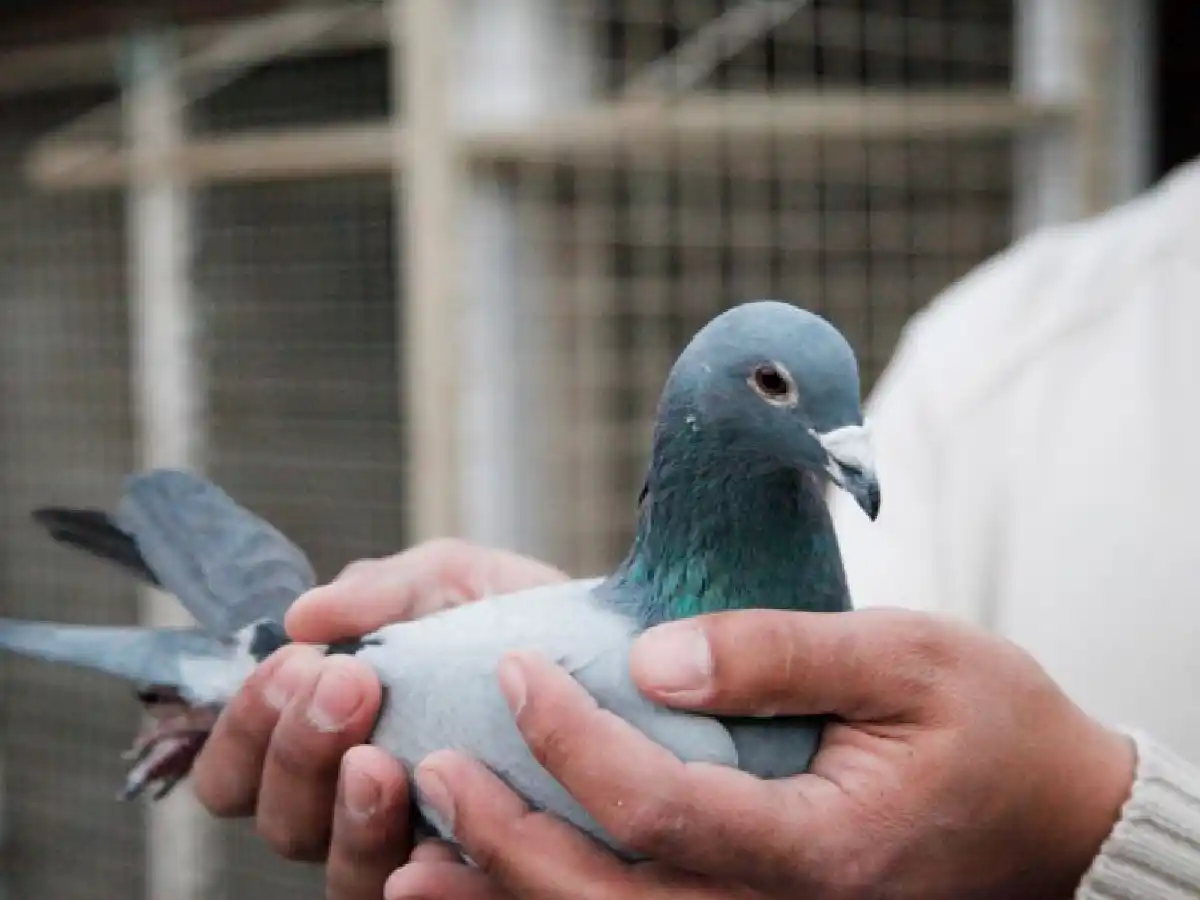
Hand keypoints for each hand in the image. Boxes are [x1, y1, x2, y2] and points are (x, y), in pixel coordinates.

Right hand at [190, 538, 568, 899]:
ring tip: (381, 759)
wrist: (616, 658)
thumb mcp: (452, 581)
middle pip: (279, 820)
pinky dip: (426, 871)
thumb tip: (299, 616)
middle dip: (297, 750)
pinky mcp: (476, 880)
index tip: (300, 661)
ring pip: (341, 872)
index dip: (246, 727)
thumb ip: (383, 591)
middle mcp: (355, 807)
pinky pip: (430, 898)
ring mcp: (414, 850)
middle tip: (348, 683)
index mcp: (328, 738)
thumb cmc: (514, 621)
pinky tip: (444, 827)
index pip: (237, 767)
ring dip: (349, 812)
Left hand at [386, 608, 1134, 899]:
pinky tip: (487, 887)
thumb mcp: (906, 656)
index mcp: (826, 848)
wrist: (1051, 820)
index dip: (572, 742)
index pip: (664, 809)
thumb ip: (777, 654)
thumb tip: (648, 654)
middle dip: (508, 838)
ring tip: (415, 853)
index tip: (514, 669)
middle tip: (434, 767)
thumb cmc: (985, 724)